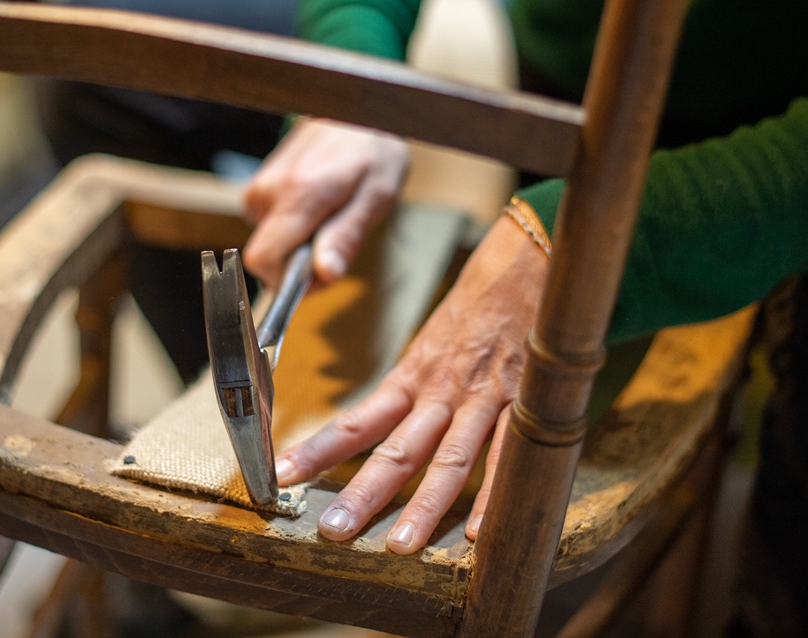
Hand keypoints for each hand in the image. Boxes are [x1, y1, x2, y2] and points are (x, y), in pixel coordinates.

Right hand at [242, 119, 409, 287]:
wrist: (354, 111)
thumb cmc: (372, 152)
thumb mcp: (377, 197)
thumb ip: (346, 236)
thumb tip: (325, 275)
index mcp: (300, 194)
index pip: (263, 260)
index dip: (287, 282)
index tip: (318, 277)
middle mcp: (270, 190)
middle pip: (265, 257)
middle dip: (298, 263)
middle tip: (336, 241)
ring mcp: (260, 187)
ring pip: (269, 243)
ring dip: (298, 243)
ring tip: (330, 215)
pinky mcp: (258, 187)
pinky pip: (269, 226)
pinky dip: (292, 227)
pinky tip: (316, 206)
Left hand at [274, 216, 549, 552]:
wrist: (527, 260)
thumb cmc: (478, 304)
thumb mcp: (432, 344)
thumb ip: (413, 389)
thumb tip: (381, 426)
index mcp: (411, 379)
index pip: (356, 422)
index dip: (318, 451)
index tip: (280, 476)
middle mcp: (440, 392)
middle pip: (396, 450)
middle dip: (362, 494)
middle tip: (330, 532)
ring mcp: (482, 398)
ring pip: (449, 459)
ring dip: (424, 505)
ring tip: (400, 546)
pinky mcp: (524, 400)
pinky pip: (509, 454)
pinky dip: (496, 496)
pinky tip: (480, 533)